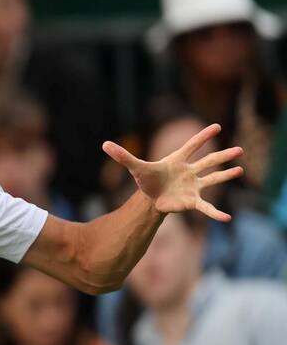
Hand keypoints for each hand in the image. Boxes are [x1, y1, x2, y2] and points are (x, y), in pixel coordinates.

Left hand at [102, 123, 242, 221]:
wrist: (151, 199)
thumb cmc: (147, 180)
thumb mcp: (135, 167)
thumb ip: (122, 156)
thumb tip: (104, 144)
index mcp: (177, 161)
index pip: (192, 146)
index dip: (203, 137)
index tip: (217, 126)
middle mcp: (189, 172)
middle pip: (209, 161)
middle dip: (223, 156)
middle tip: (240, 150)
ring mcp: (193, 186)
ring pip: (213, 179)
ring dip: (226, 176)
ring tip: (240, 170)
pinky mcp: (192, 201)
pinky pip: (206, 207)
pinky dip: (216, 213)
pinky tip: (227, 218)